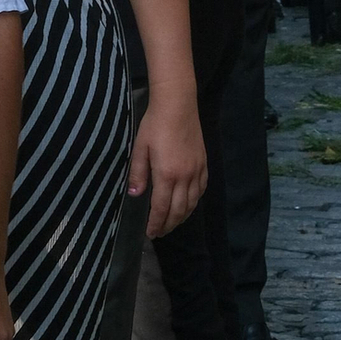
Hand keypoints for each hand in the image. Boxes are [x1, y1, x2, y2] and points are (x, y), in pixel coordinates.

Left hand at [130, 95, 206, 238]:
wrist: (178, 106)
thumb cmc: (154, 125)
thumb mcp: (140, 148)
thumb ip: (138, 173)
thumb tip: (136, 195)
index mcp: (167, 175)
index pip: (162, 208)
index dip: (156, 223)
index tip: (150, 233)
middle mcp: (185, 177)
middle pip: (178, 210)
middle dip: (168, 225)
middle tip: (160, 233)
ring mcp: (197, 172)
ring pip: (192, 203)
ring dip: (182, 217)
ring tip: (171, 223)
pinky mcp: (204, 165)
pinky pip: (201, 191)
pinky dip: (194, 203)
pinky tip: (187, 205)